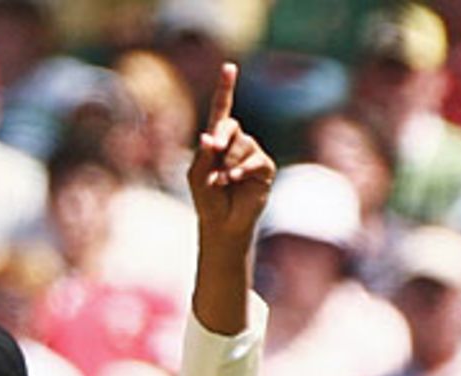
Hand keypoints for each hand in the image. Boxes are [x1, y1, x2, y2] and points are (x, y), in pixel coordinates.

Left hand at [187, 63, 274, 241]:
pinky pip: (255, 160)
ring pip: (242, 145)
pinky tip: (234, 179)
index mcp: (218, 140)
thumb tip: (208, 137)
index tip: (229, 67)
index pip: (222, 110)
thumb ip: (202, 156)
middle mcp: (236, 142)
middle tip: (214, 152)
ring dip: (228, 163)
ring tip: (222, 181)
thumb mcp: (197, 176)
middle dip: (221, 138)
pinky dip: (242, 169)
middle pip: (231, 126)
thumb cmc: (207, 199)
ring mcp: (252, 153)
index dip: (225, 88)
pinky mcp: (264, 167)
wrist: (222, 224)